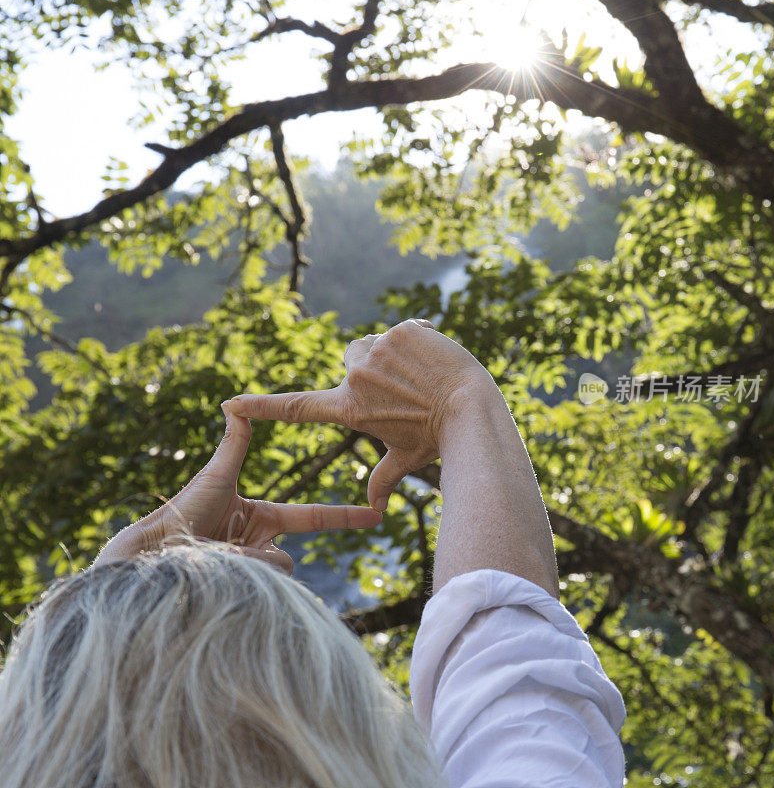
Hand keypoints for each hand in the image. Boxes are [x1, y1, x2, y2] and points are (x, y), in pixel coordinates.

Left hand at [94, 402, 382, 572]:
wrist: (155, 549)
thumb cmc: (184, 508)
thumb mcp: (218, 474)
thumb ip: (236, 442)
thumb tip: (235, 403)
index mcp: (262, 517)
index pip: (311, 516)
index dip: (345, 515)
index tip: (376, 514)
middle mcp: (261, 544)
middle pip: (287, 557)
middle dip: (267, 556)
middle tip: (230, 548)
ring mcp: (253, 568)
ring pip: (276, 572)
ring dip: (249, 563)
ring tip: (217, 556)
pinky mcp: (244, 588)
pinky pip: (263, 582)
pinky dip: (244, 573)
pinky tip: (219, 567)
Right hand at [229, 319, 497, 511]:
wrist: (473, 407)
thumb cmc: (438, 436)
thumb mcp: (406, 458)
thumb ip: (383, 479)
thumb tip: (374, 510)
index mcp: (351, 408)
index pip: (298, 407)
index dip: (262, 406)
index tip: (232, 404)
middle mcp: (357, 377)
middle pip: (350, 358)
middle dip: (369, 368)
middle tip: (399, 388)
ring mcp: (379, 350)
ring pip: (375, 343)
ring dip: (391, 354)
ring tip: (421, 377)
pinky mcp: (401, 331)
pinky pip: (403, 330)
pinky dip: (418, 341)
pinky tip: (435, 360)